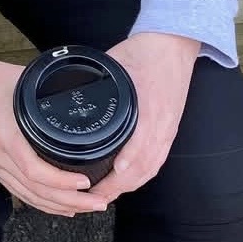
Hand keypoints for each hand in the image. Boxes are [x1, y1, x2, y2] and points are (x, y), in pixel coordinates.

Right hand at [0, 36, 109, 216]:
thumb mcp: (18, 78)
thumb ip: (46, 86)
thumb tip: (77, 86)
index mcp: (6, 136)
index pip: (36, 171)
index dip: (63, 183)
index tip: (87, 182)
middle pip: (36, 192)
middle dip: (72, 202)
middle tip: (101, 202)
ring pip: (28, 196)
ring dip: (59, 207)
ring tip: (87, 208)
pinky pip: (18, 190)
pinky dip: (40, 201)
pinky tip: (58, 205)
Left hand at [93, 32, 198, 203]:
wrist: (175, 42)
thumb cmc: (146, 51)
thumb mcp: (115, 64)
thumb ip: (95, 82)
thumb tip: (67, 91)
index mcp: (148, 112)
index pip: (135, 152)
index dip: (118, 173)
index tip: (98, 185)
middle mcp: (160, 126)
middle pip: (142, 169)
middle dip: (117, 188)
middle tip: (92, 198)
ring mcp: (168, 130)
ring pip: (150, 168)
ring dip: (129, 185)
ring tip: (106, 194)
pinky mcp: (170, 129)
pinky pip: (157, 159)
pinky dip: (142, 174)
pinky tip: (128, 179)